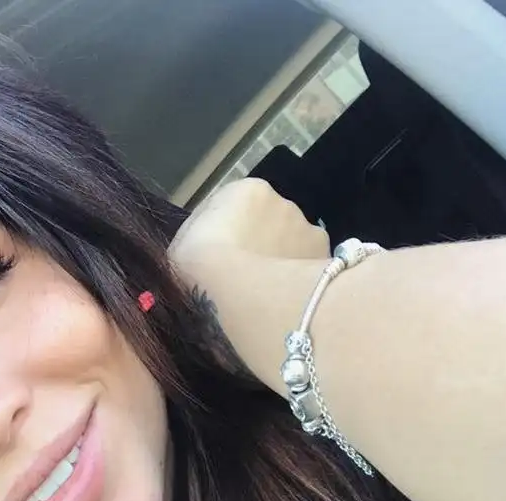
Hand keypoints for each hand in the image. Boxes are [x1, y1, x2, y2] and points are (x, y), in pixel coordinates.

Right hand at [168, 178, 329, 381]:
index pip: (238, 208)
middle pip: (270, 226)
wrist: (238, 297)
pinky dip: (300, 284)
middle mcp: (284, 202)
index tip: (222, 264)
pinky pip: (309, 272)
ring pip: (293, 249)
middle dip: (261, 248)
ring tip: (267, 299)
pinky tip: (286, 304)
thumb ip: (200, 237)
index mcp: (247, 191)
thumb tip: (211, 244)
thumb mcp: (179, 246)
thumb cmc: (199, 269)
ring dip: (283, 265)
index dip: (228, 237)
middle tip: (245, 282)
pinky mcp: (327, 260)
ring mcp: (309, 230)